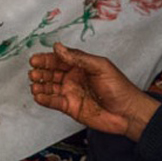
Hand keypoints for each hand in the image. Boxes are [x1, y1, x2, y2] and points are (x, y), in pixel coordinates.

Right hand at [29, 44, 158, 141]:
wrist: (128, 112)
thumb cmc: (119, 88)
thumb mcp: (100, 67)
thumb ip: (78, 58)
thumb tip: (59, 47)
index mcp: (80, 66)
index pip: (59, 60)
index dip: (46, 59)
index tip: (35, 60)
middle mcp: (73, 78)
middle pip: (51, 73)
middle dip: (41, 72)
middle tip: (33, 73)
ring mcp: (71, 93)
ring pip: (50, 87)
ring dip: (40, 86)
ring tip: (34, 86)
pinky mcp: (70, 107)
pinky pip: (54, 102)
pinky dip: (45, 100)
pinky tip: (38, 96)